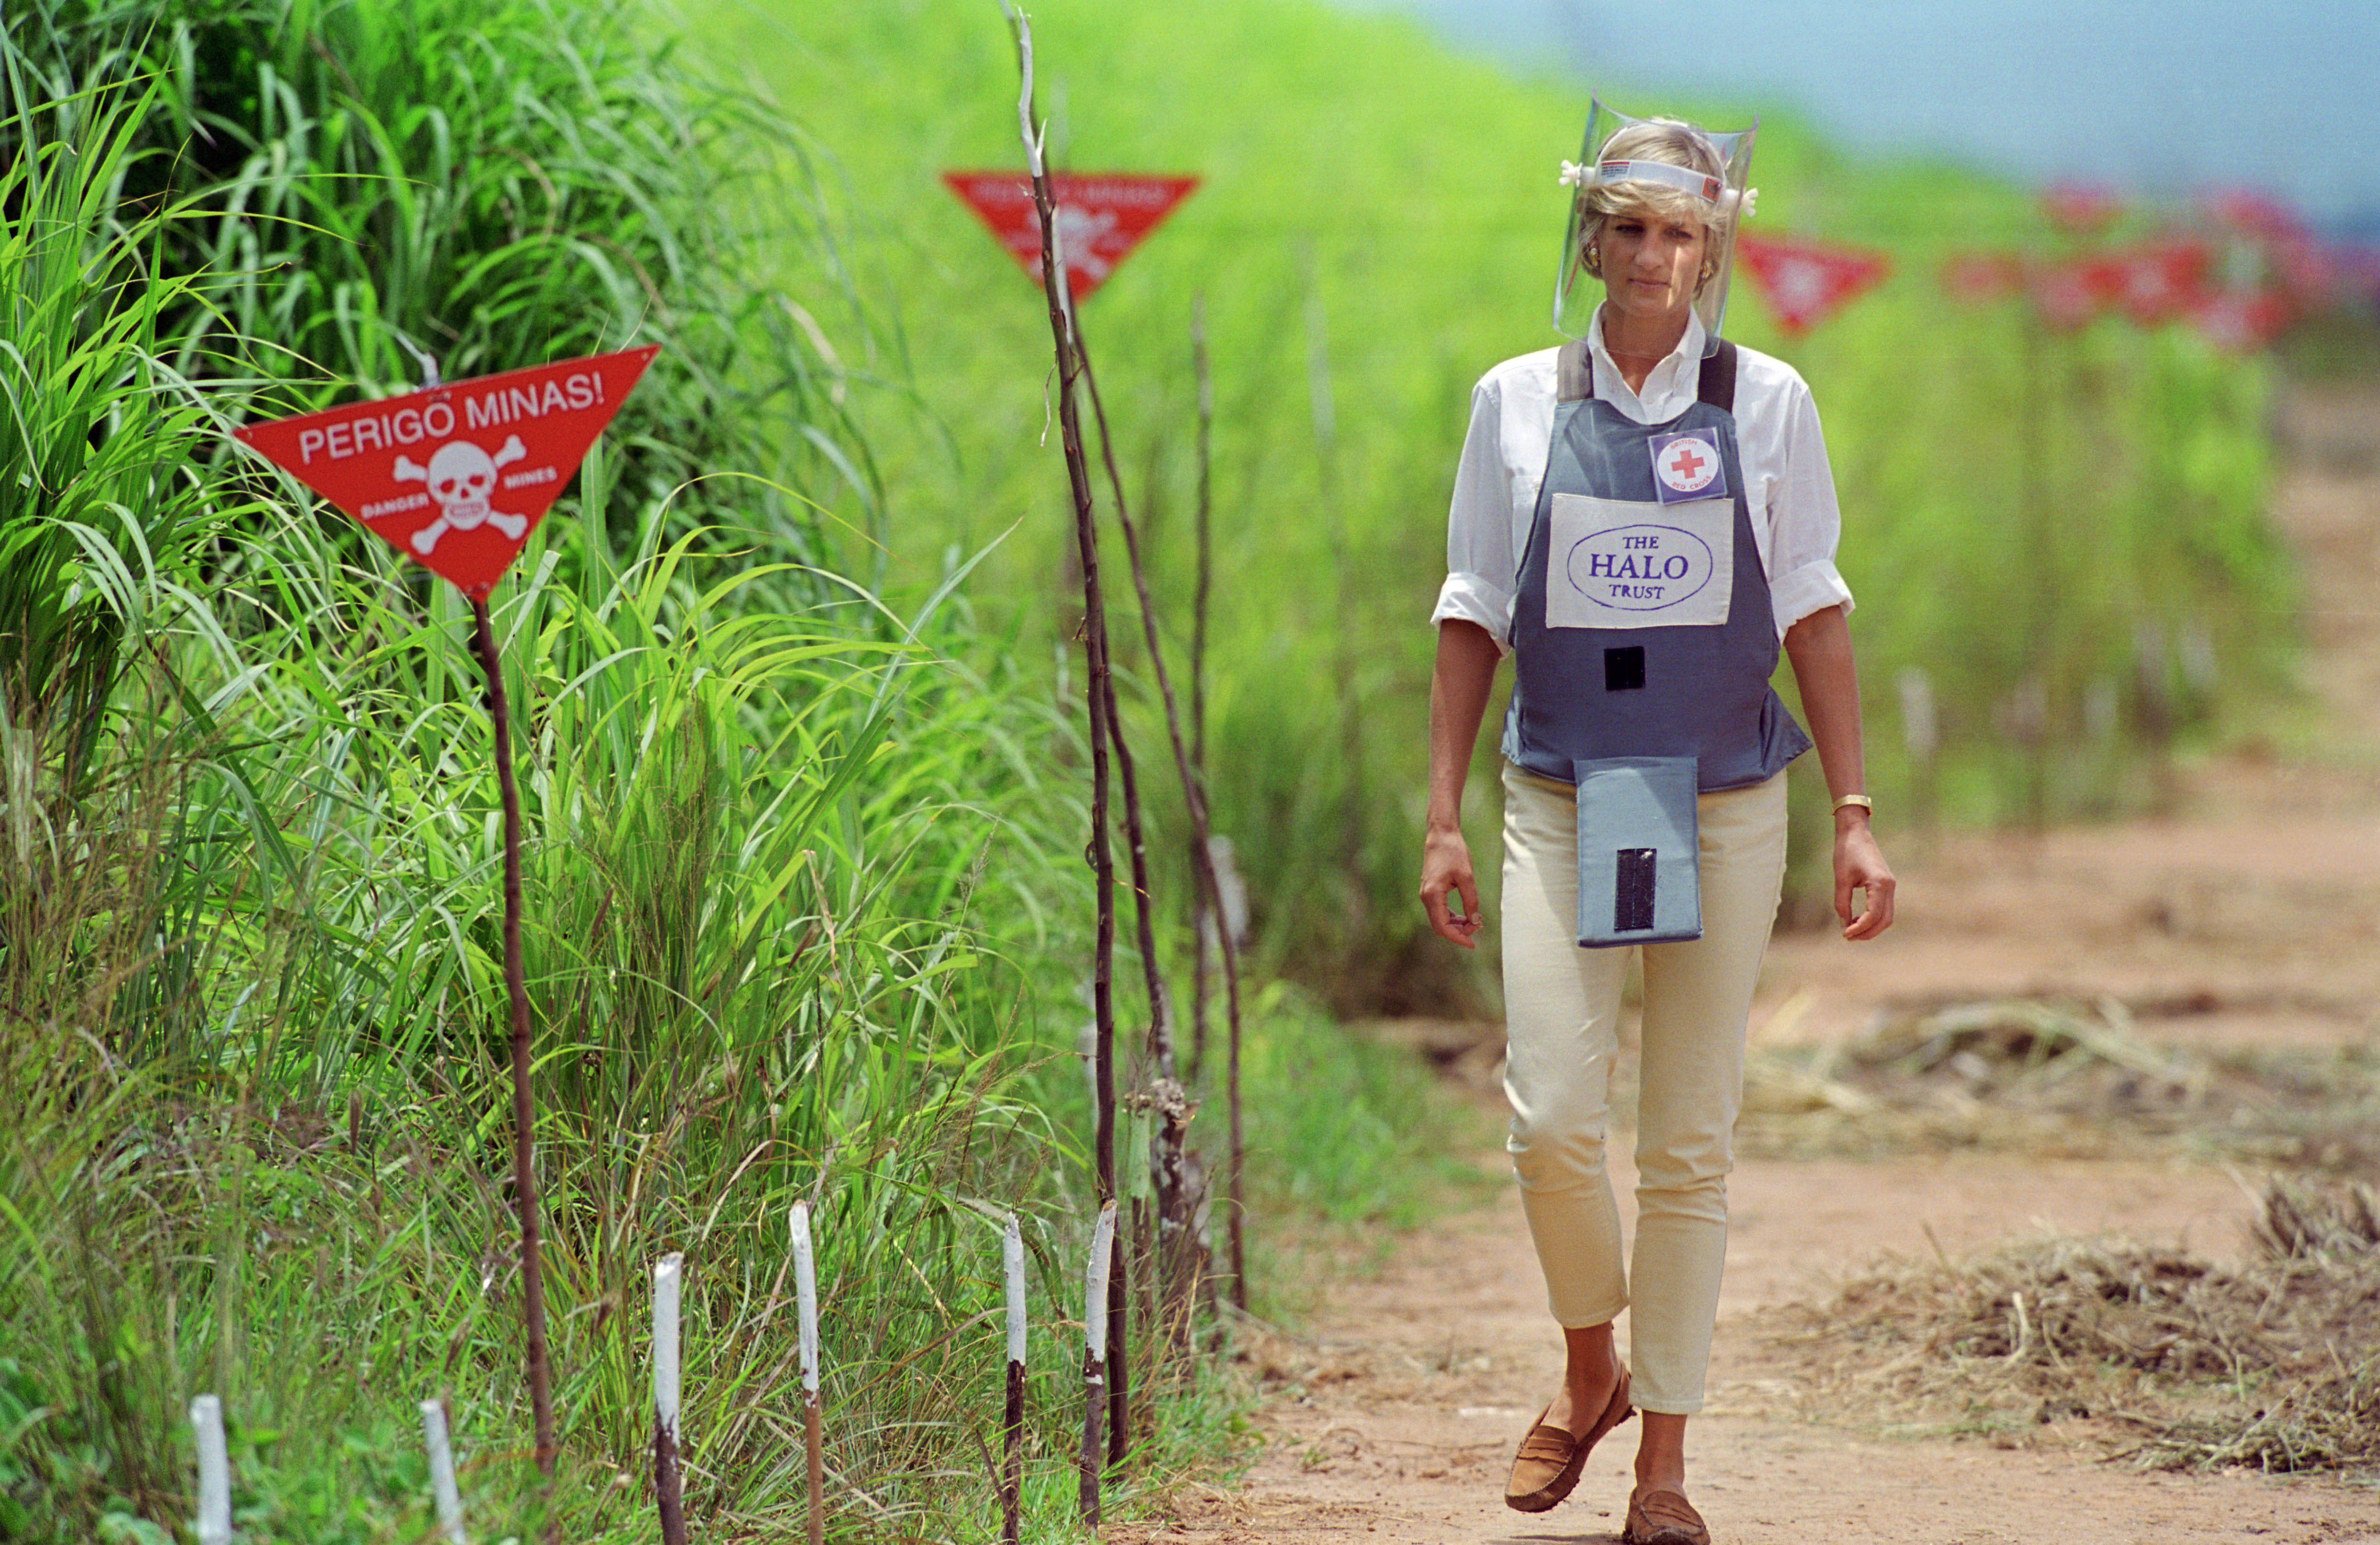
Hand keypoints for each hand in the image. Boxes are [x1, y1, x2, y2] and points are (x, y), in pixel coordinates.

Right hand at [1420, 825, 1483, 948]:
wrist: (1441, 835)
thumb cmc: (1454, 852)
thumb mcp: (1467, 877)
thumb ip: (1471, 901)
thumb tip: (1475, 921)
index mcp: (1432, 895)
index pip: (1443, 927)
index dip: (1458, 938)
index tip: (1473, 944)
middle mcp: (1426, 897)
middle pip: (1440, 927)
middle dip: (1459, 932)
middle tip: (1478, 926)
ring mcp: (1427, 895)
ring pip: (1440, 921)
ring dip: (1456, 925)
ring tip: (1475, 921)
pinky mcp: (1431, 891)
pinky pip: (1440, 912)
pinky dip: (1452, 917)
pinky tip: (1466, 915)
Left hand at [1834, 815, 1895, 940]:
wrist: (1856, 832)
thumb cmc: (1846, 851)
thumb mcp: (1841, 879)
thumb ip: (1842, 903)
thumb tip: (1844, 925)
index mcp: (1880, 883)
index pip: (1873, 915)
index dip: (1859, 928)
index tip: (1844, 934)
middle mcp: (1889, 886)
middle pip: (1885, 920)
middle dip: (1868, 932)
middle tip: (1848, 937)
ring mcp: (1890, 886)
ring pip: (1887, 916)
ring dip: (1871, 927)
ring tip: (1851, 930)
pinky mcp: (1886, 885)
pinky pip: (1884, 908)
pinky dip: (1873, 918)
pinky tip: (1857, 920)